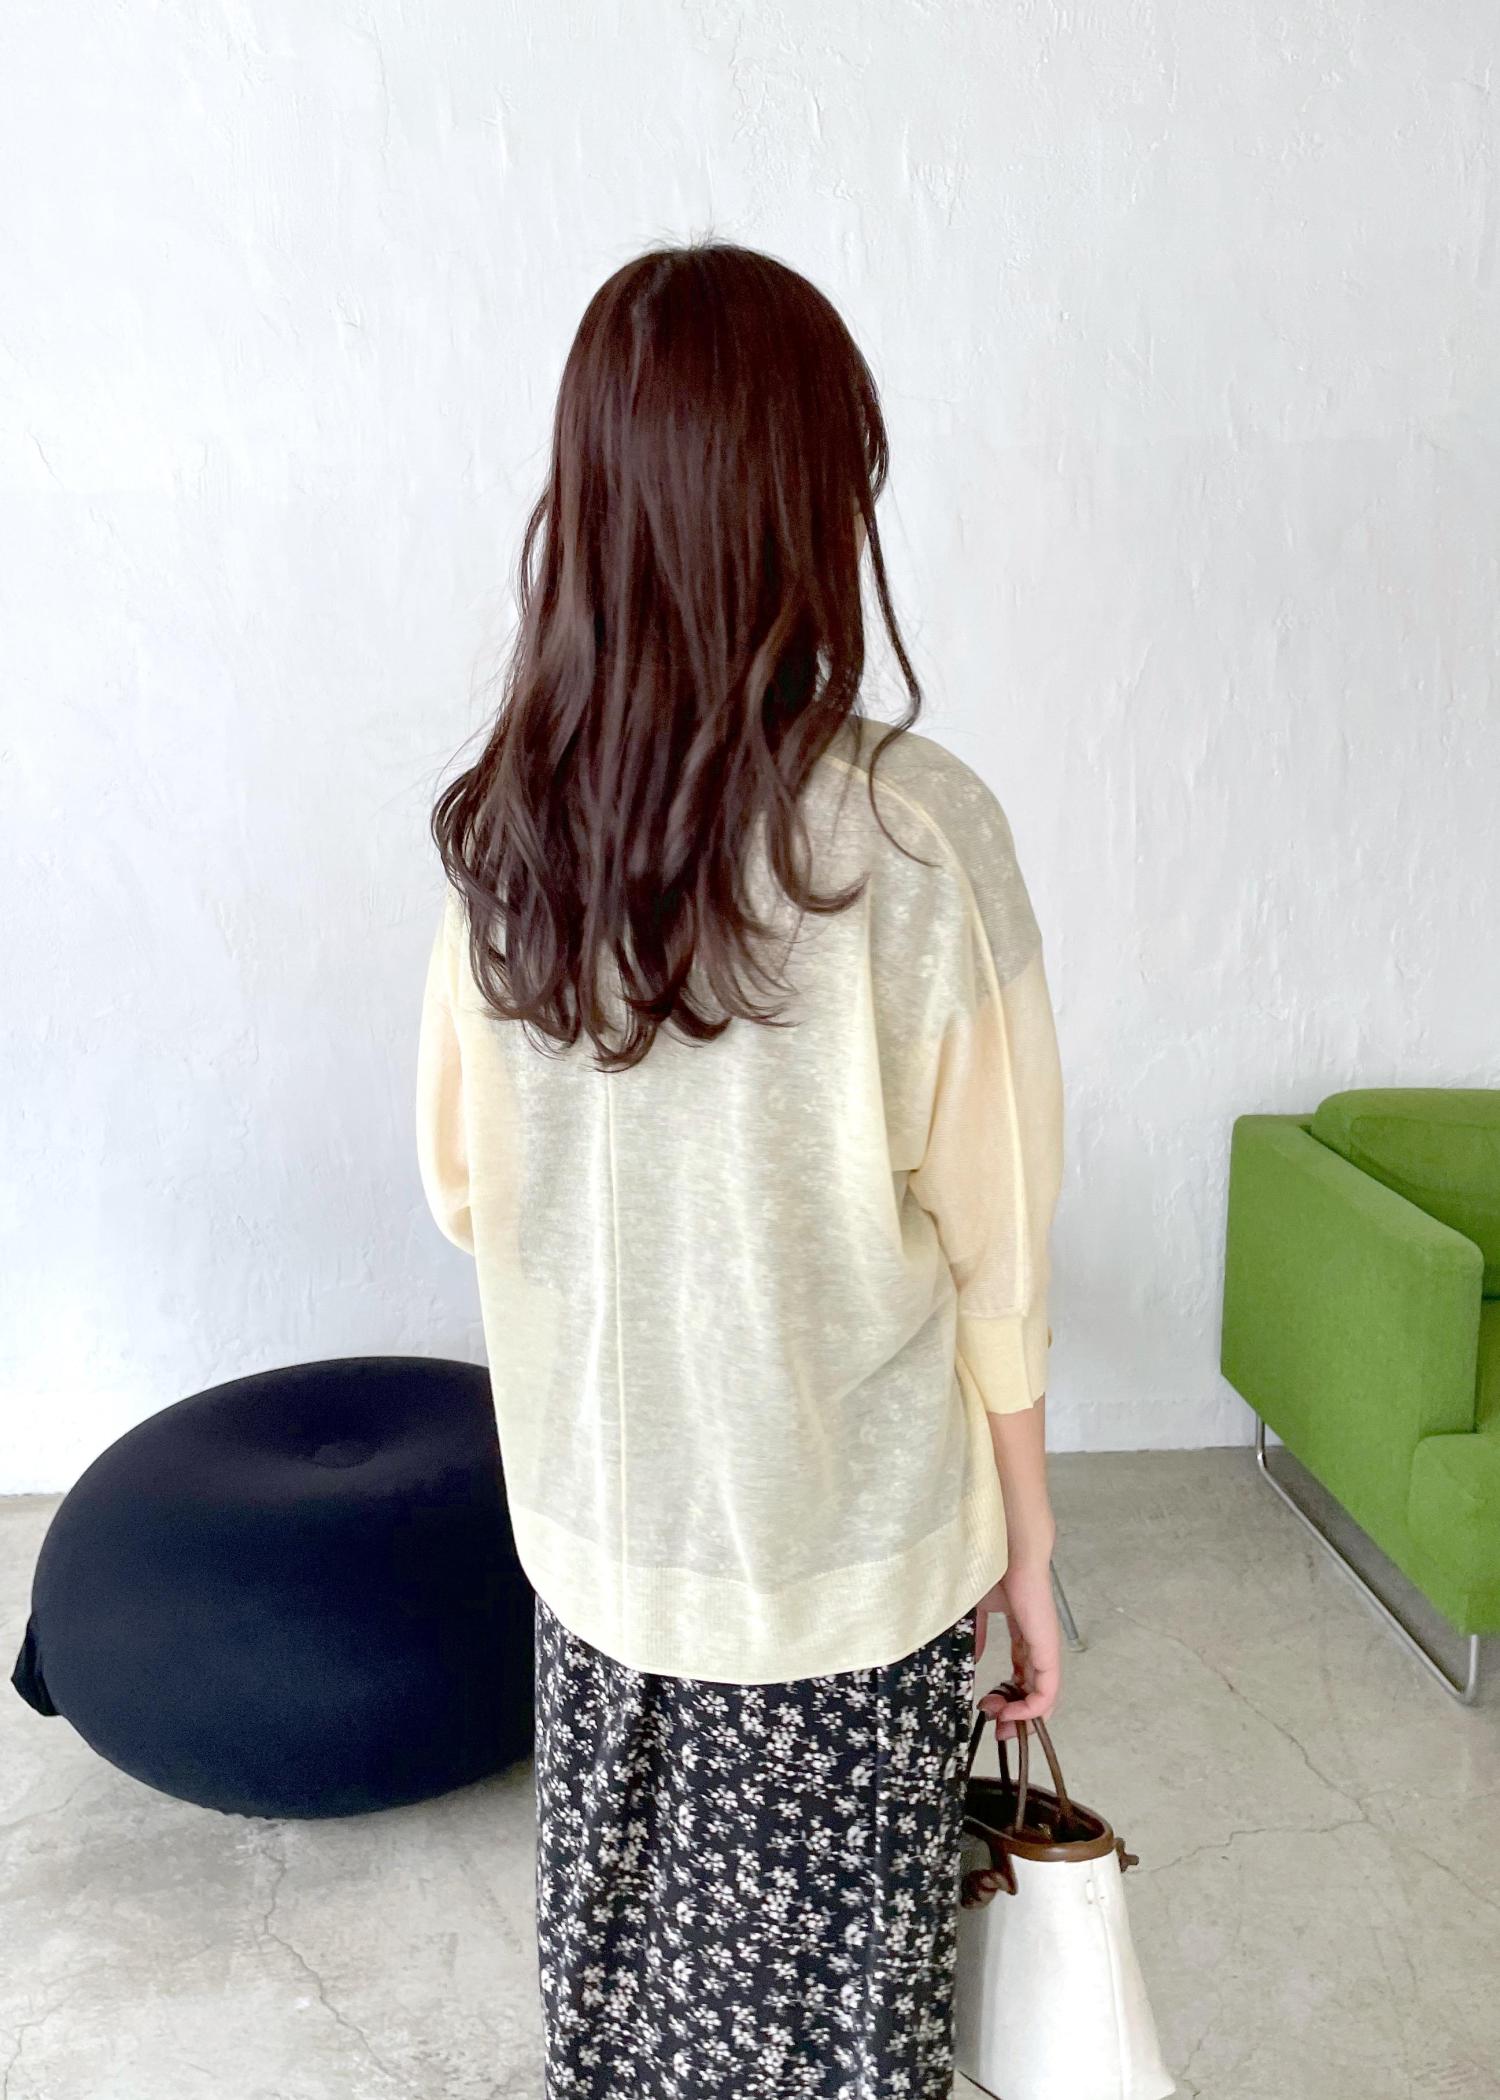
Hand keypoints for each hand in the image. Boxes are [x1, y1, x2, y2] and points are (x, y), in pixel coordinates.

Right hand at [972, 1558, 1060, 1740]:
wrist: (1007, 1548)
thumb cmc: (989, 1570)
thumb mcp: (976, 1610)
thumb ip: (978, 1637)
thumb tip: (974, 1662)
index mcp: (1022, 1631)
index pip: (1022, 1672)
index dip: (1007, 1695)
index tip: (985, 1709)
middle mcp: (1037, 1643)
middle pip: (1034, 1689)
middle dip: (1015, 1715)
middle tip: (995, 1729)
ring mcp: (1045, 1647)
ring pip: (1043, 1696)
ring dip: (1023, 1717)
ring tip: (1000, 1725)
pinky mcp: (1048, 1648)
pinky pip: (1048, 1690)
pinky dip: (1033, 1709)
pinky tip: (1012, 1715)